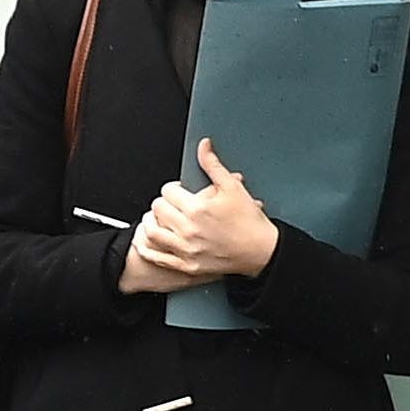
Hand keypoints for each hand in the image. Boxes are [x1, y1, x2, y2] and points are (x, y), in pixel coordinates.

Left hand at [133, 139, 278, 285]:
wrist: (262, 251)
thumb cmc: (250, 221)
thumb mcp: (233, 187)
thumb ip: (213, 165)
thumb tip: (203, 146)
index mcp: (197, 208)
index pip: (168, 191)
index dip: (173, 188)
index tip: (179, 191)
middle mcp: (188, 229)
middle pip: (157, 208)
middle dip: (163, 203)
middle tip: (172, 205)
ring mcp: (186, 249)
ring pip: (151, 231)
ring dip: (151, 222)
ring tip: (159, 219)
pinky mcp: (186, 265)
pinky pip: (156, 256)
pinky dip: (146, 248)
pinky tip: (148, 241)